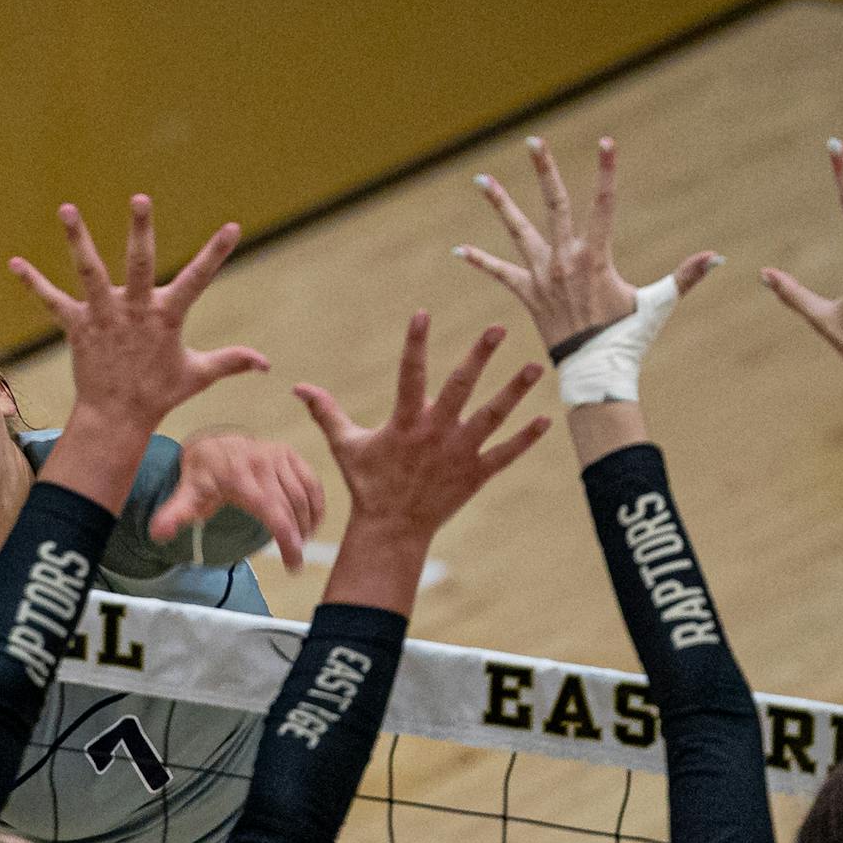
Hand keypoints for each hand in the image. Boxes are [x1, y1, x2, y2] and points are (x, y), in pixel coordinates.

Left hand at [10, 195, 268, 429]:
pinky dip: (33, 283)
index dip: (216, 253)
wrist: (117, 418)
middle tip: (140, 199)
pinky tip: (14, 263)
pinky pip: (52, 301)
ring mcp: (104, 317)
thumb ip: (231, 362)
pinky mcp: (77, 327)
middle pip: (140, 263)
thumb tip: (267, 364)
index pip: (199, 279)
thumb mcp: (198, 375)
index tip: (232, 228)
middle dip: (141, 231)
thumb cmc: (158, 394)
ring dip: (77, 240)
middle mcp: (135, 311)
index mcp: (167, 317)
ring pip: (90, 271)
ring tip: (67, 208)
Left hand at [153, 433, 325, 569]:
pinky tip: (311, 523)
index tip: (294, 562)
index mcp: (238, 475)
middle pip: (291, 506)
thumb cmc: (202, 477)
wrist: (211, 447)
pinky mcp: (289, 454)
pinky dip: (316, 505)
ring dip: (308, 523)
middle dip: (298, 536)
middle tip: (295, 558)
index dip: (287, 539)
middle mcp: (261, 462)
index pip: (271, 510)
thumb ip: (174, 516)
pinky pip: (311, 482)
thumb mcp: (187, 496)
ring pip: (304, 495)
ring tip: (301, 542)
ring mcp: (278, 455)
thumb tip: (158, 533)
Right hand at [294, 313, 548, 544]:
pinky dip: (525, 439)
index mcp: (406, 422)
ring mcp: (459, 454)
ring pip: (492, 417)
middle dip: (479, 356)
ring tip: (534, 366)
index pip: (410, 374)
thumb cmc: (369, 484)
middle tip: (498, 328)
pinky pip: (505, 454)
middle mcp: (436, 433)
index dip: (415, 343)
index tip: (423, 312)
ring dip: (514, 391)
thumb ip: (326, 412)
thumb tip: (296, 387)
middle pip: (462, 387)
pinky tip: (546, 419)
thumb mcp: (346, 445)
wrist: (392, 530)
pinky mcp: (475, 474)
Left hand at [455, 136, 718, 350]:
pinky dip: (481, 262)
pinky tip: (460, 250)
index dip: (605, 172)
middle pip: (554, 204)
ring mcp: (542, 276)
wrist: (595, 371)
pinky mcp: (527, 295)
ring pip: (517, 232)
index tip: (606, 142)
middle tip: (532, 141)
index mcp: (595, 256)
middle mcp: (564, 259)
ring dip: (500, 205)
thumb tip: (718, 258)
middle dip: (543, 170)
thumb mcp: (658, 304)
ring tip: (481, 180)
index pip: (603, 204)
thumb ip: (686, 276)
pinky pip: (500, 275)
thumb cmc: (629, 338)